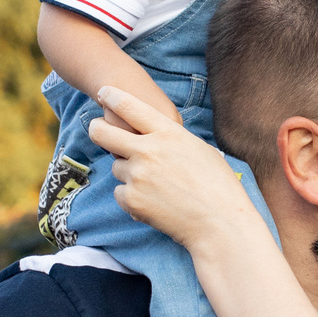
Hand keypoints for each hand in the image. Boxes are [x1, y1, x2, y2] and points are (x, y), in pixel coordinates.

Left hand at [85, 87, 251, 249]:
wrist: (220, 223)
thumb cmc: (218, 186)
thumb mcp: (198, 149)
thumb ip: (172, 138)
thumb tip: (153, 134)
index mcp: (168, 133)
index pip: (129, 107)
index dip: (112, 97)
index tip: (103, 93)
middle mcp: (148, 151)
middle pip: (103, 133)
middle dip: (97, 129)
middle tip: (98, 130)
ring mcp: (138, 176)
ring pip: (116, 166)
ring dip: (128, 172)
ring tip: (156, 184)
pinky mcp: (132, 200)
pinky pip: (120, 192)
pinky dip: (132, 197)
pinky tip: (156, 202)